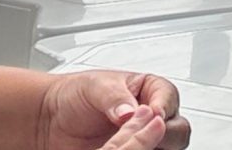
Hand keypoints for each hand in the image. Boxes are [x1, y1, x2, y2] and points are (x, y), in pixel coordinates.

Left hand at [36, 71, 187, 149]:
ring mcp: (146, 139)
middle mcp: (152, 116)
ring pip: (169, 148)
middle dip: (166, 133)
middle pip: (178, 128)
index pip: (169, 98)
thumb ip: (114, 97)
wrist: (53, 120)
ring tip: (136, 146)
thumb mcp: (95, 87)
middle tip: (148, 136)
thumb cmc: (75, 96)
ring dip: (156, 147)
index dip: (163, 107)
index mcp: (148, 90)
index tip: (153, 115)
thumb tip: (129, 112)